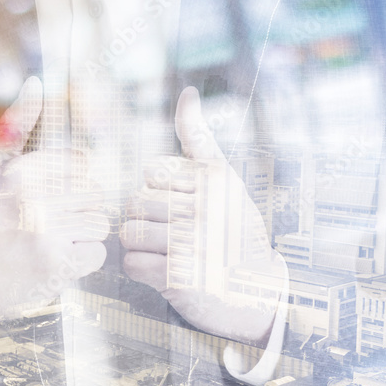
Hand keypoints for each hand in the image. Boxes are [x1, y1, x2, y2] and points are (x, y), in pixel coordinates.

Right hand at [0, 77, 109, 314]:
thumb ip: (16, 126)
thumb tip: (37, 81)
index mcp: (22, 170)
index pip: (83, 164)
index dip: (70, 183)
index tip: (49, 199)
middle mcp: (36, 198)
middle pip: (95, 194)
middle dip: (79, 209)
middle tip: (49, 225)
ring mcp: (49, 231)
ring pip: (100, 223)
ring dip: (82, 236)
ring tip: (52, 243)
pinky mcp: (59, 264)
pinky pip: (98, 253)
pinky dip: (83, 261)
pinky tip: (56, 261)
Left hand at [120, 87, 285, 343]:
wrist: (257, 291)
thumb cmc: (233, 229)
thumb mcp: (223, 179)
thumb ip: (199, 138)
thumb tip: (187, 94)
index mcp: (213, 179)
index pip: (151, 173)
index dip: (159, 191)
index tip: (183, 206)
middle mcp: (205, 208)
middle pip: (134, 202)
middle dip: (145, 219)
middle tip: (173, 233)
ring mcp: (192, 243)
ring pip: (128, 233)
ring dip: (141, 245)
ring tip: (167, 251)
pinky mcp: (179, 278)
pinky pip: (131, 263)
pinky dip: (140, 270)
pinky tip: (164, 271)